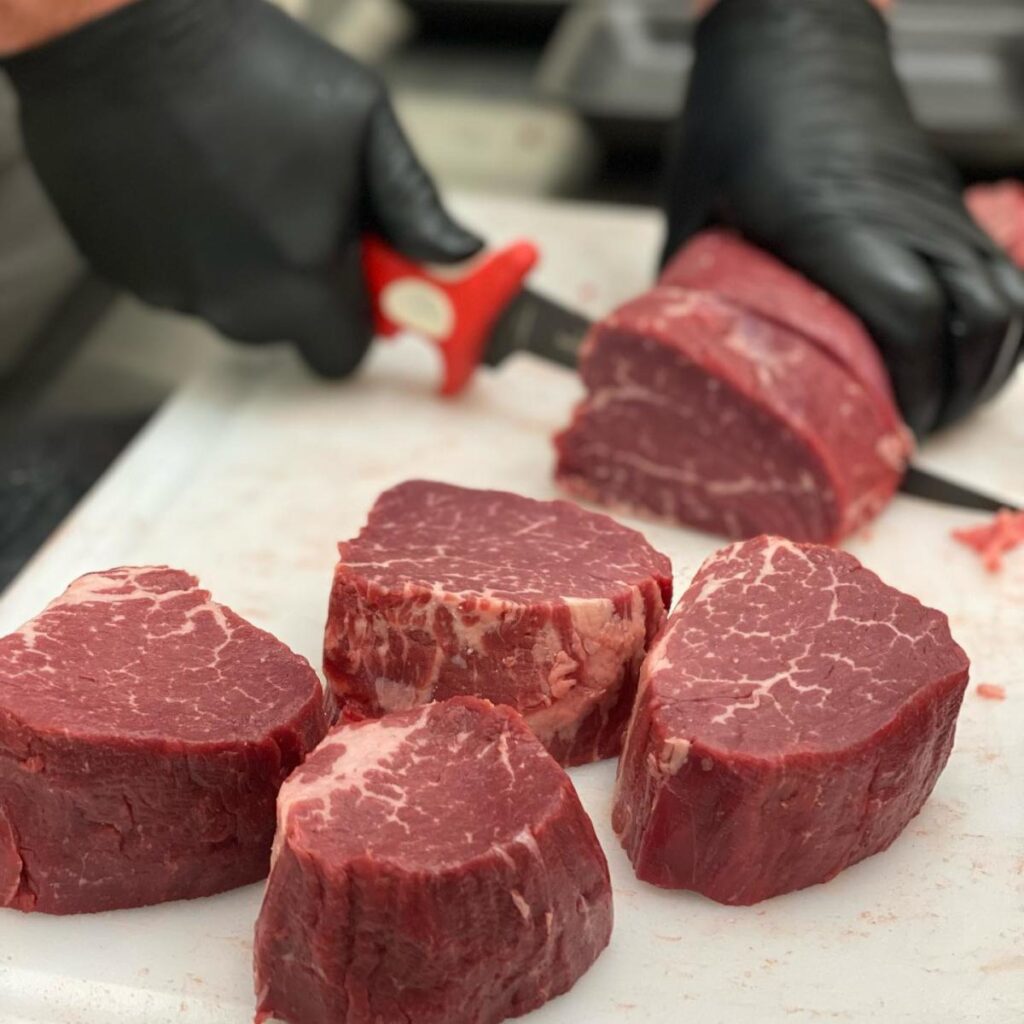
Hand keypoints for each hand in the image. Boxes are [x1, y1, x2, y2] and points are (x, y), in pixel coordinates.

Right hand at [2, 0, 480, 376]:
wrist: (114, 30)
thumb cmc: (247, 67)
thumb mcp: (361, 122)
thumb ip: (416, 207)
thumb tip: (461, 255)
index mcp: (303, 280)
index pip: (345, 355)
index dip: (358, 319)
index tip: (360, 277)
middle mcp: (234, 304)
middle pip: (288, 334)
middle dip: (304, 290)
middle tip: (299, 215)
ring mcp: (172, 292)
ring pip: (232, 307)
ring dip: (246, 267)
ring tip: (239, 185)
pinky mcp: (123, 272)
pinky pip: (180, 282)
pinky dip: (192, 249)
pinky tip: (190, 185)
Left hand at [662, 0, 1023, 435]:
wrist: (793, 28)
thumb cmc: (733, 118)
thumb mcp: (691, 203)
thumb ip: (686, 281)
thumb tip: (670, 349)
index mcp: (829, 221)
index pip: (906, 313)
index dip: (909, 385)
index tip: (885, 429)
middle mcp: (899, 214)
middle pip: (971, 319)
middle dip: (949, 394)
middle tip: (909, 436)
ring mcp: (932, 204)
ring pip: (1002, 298)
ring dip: (983, 366)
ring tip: (941, 408)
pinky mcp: (943, 197)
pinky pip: (1001, 270)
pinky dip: (998, 326)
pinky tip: (965, 357)